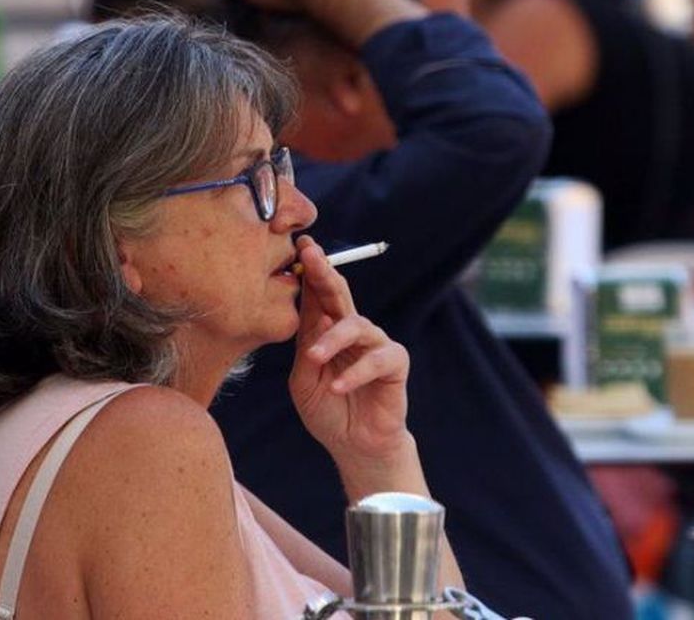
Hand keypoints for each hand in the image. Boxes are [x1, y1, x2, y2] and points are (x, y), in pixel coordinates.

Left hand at [288, 236, 411, 463]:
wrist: (355, 446)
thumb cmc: (328, 411)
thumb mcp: (305, 379)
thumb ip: (306, 346)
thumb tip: (307, 309)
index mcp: (327, 331)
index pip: (318, 295)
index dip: (309, 271)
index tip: (299, 245)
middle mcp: (352, 330)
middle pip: (339, 294)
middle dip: (324, 273)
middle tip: (311, 256)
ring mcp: (375, 344)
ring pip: (355, 326)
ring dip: (332, 340)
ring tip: (314, 359)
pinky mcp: (394, 364)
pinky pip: (376, 359)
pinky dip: (354, 373)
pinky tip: (338, 386)